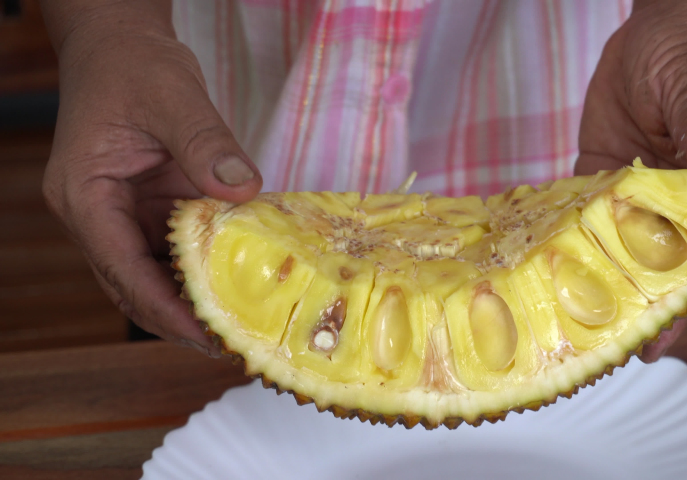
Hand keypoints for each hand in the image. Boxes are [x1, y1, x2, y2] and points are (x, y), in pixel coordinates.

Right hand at [41, 1, 261, 354]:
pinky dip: (200, 270)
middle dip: (177, 319)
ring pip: (153, 275)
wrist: (122, 47)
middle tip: (230, 344)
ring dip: (190, 301)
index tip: (203, 335)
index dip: (162, 308)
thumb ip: (206, 142)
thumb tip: (243, 189)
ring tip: (237, 325)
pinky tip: (236, 284)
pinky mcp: (148, 209)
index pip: (120, 266)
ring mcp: (122, 215)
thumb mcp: (173, 96)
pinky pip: (172, 251)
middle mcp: (98, 214)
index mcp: (85, 194)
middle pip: (133, 284)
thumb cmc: (134, 66)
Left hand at [576, 0, 686, 360]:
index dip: (676, 305)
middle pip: (648, 270)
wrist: (662, 31)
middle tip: (595, 354)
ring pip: (607, 252)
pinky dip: (558, 244)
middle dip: (624, 312)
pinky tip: (539, 273)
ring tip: (562, 330)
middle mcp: (668, 207)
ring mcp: (628, 198)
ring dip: (588, 288)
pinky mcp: (596, 181)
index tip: (655, 342)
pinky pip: (576, 218)